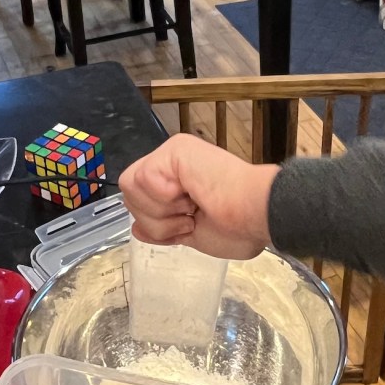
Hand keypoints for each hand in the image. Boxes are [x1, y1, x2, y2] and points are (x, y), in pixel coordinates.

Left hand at [118, 134, 279, 259]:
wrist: (256, 216)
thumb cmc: (239, 225)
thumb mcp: (192, 235)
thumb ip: (164, 229)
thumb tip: (137, 228)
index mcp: (179, 180)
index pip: (139, 202)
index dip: (157, 224)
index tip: (190, 226)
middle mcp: (173, 163)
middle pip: (128, 195)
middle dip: (157, 220)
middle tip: (191, 217)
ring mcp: (172, 154)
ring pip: (131, 188)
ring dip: (162, 212)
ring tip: (192, 208)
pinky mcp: (174, 150)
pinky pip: (143, 179)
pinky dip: (165, 198)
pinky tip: (192, 195)